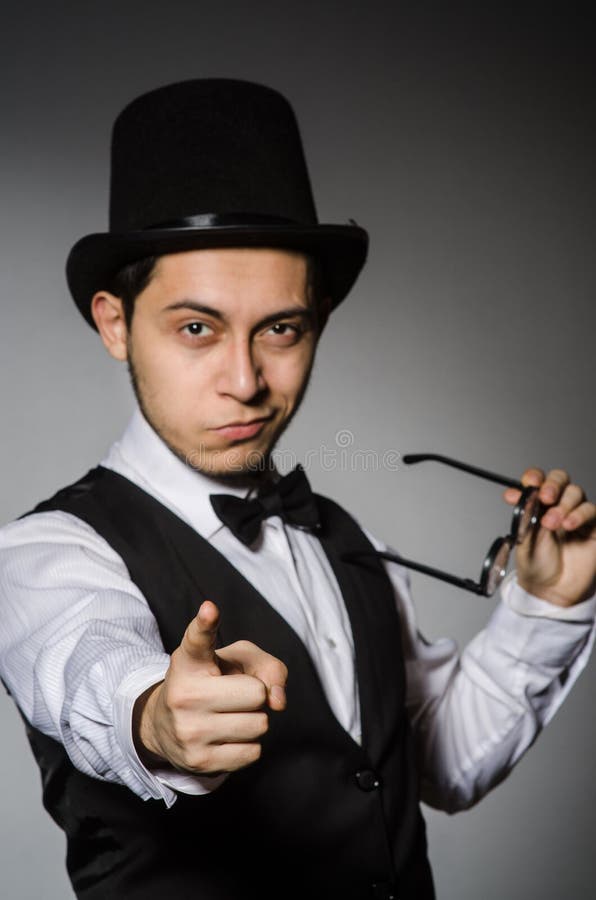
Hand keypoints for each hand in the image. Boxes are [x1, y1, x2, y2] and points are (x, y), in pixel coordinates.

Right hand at [133, 599, 287, 774]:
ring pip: (259, 725)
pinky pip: (253, 753)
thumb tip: (278, 700)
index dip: (206, 624)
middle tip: (232, 696)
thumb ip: (268, 666)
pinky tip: (226, 737)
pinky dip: (248, 745)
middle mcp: (183, 694)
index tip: (210, 610)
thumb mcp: (236, 661)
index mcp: (190, 661)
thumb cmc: (213, 683)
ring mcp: (188, 731)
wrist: (168, 726)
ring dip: (254, 721)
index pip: (199, 639)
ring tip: (229, 716)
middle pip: (256, 693)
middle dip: (255, 694)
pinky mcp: (199, 762)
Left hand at [504, 468, 595, 606]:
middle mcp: (557, 506)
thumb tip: (517, 494)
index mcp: (537, 504)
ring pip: (575, 493)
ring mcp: (576, 515)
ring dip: (563, 505)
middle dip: (552, 484)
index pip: (538, 480)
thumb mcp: (523, 537)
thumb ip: (524, 514)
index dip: (534, 477)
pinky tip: (568, 525)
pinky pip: (591, 510)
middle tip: (545, 497)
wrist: (550, 590)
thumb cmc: (536, 564)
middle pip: (560, 480)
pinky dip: (579, 514)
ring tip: (552, 523)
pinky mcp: (592, 527)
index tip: (528, 483)